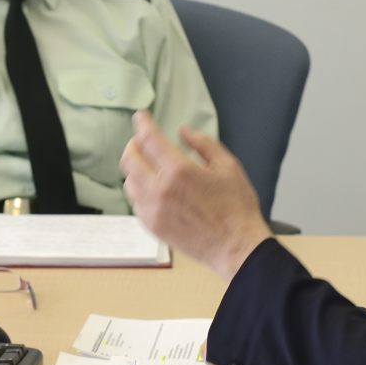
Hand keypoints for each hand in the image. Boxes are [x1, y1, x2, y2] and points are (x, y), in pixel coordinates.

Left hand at [120, 112, 272, 281]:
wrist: (235, 247)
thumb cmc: (237, 208)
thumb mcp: (228, 166)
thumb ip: (203, 144)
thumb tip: (183, 131)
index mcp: (179, 170)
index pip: (149, 139)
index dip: (142, 124)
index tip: (140, 117)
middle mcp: (160, 189)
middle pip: (130, 159)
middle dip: (133, 145)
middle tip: (142, 142)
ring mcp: (153, 210)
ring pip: (128, 182)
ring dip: (135, 170)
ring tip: (148, 166)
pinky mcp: (152, 226)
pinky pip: (136, 203)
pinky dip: (140, 192)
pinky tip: (153, 190)